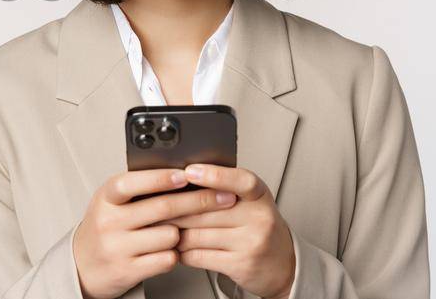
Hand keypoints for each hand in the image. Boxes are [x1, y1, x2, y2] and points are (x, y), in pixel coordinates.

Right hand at [71, 168, 238, 298]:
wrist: (84, 266)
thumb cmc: (106, 228)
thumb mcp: (112, 202)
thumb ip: (138, 189)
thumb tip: (182, 174)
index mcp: (106, 198)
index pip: (132, 183)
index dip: (161, 178)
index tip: (186, 174)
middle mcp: (109, 221)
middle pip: (162, 207)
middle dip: (199, 201)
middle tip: (222, 197)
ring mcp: (117, 246)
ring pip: (170, 235)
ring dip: (182, 234)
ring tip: (177, 232)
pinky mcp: (128, 270)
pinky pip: (167, 259)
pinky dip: (174, 254)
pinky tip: (168, 250)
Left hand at [164, 164, 295, 298]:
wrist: (283, 264)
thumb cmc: (257, 227)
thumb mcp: (250, 202)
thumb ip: (223, 190)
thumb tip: (179, 179)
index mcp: (259, 196)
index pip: (242, 181)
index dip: (215, 175)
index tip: (190, 171)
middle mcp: (259, 217)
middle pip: (205, 210)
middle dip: (174, 208)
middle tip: (152, 203)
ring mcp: (251, 243)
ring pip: (196, 234)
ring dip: (173, 232)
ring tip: (159, 227)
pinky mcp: (240, 264)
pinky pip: (198, 255)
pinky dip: (181, 252)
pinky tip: (175, 247)